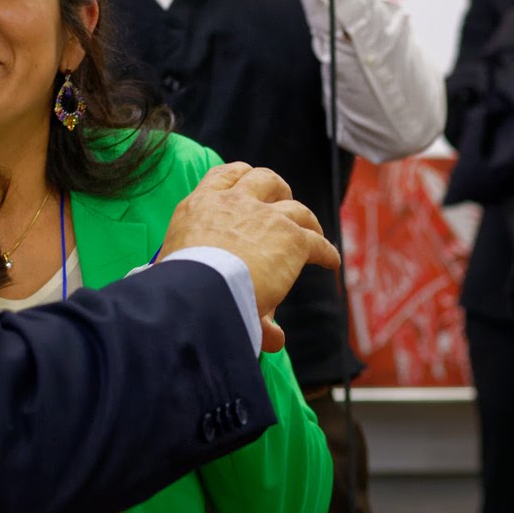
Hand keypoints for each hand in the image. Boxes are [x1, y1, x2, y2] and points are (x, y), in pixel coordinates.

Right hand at [160, 163, 340, 352]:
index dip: (239, 176)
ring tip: (312, 232)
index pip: (223, 175)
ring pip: (296, 208)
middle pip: (263, 179)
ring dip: (306, 219)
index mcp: (200, 205)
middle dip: (276, 188)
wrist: (199, 292)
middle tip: (282, 204)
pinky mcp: (291, 238)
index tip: (247, 183)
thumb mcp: (190, 279)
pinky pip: (317, 243)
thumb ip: (220, 293)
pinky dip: (326, 253)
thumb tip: (266, 337)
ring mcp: (265, 218)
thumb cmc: (182, 289)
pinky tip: (331, 263)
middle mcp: (233, 203)